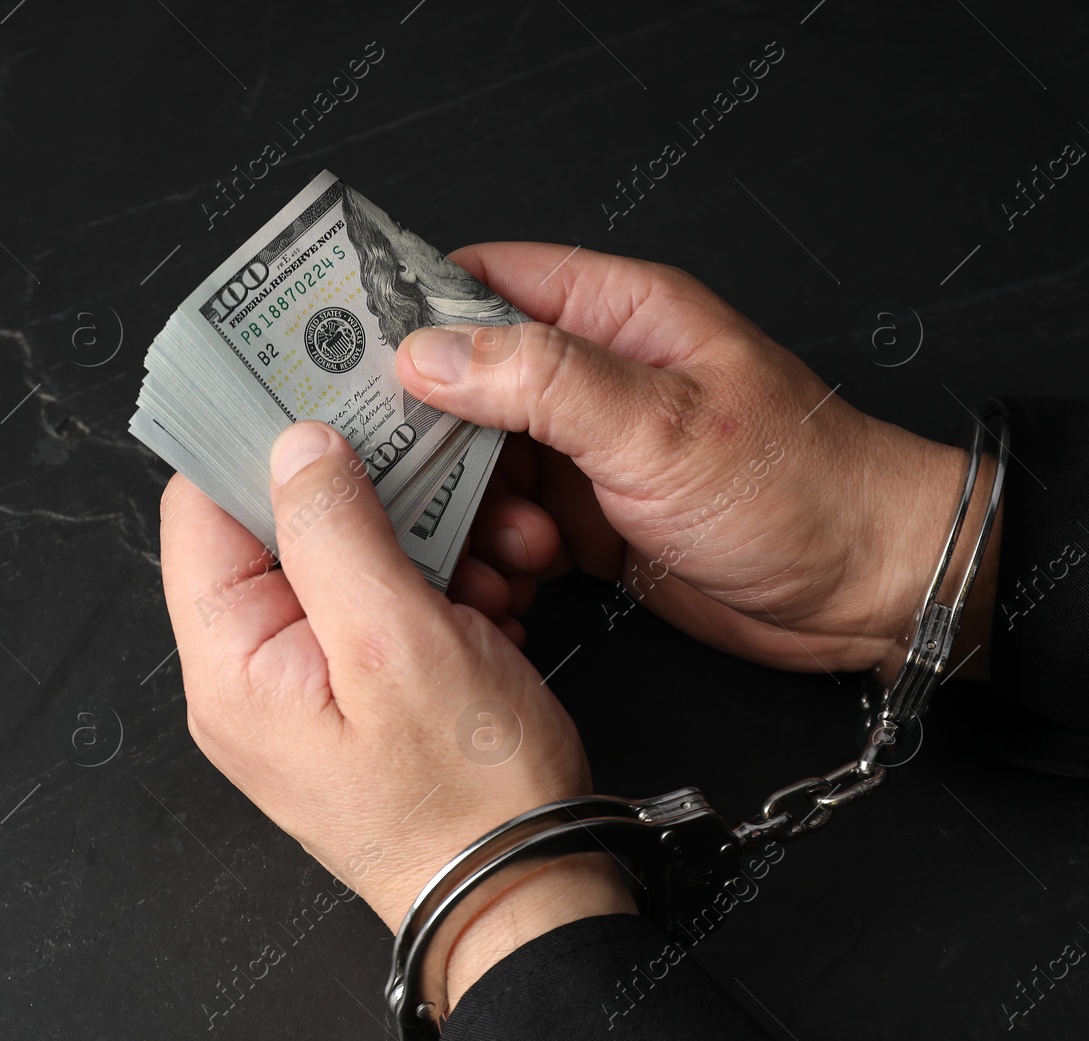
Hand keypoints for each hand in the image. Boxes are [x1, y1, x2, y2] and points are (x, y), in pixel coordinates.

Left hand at [160, 420, 634, 1007]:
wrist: (524, 898)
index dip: (256, 440)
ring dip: (424, 544)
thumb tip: (294, 443)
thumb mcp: (399, 643)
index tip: (318, 387)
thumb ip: (336, 532)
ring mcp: (304, 686)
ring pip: (346, 563)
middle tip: (444, 480)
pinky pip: (381, 608)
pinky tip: (492, 602)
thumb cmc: (466, 799)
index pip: (202, 510)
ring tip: (495, 560)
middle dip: (373, 498)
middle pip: (281, 530)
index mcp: (231, 665)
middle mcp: (250, 676)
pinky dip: (438, 589)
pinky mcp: (356, 694)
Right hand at [402, 242, 999, 678]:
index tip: (346, 351)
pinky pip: (504, 519)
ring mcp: (584, 446)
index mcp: (614, 313)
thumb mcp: (661, 422)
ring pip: (475, 459)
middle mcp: (591, 373)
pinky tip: (512, 574)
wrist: (865, 589)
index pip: (484, 278)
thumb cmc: (799, 486)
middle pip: (463, 378)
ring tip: (499, 544)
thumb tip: (429, 351)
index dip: (412, 307)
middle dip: (426, 431)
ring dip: (464, 506)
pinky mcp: (585, 513)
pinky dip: (493, 548)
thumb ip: (540, 380)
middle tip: (389, 473)